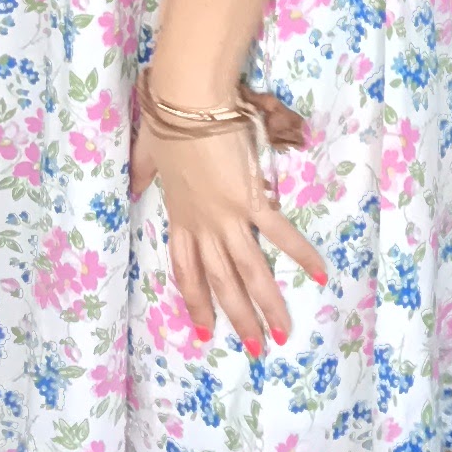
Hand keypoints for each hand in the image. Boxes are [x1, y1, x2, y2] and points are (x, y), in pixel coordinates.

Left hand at [134, 92, 329, 357]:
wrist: (188, 101)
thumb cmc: (167, 120)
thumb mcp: (146, 153)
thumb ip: (142, 173)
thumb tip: (131, 186)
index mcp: (180, 217)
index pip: (186, 270)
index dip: (195, 302)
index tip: (204, 331)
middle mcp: (203, 225)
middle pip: (220, 282)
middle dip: (238, 318)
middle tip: (256, 349)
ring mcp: (227, 216)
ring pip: (248, 271)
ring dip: (267, 305)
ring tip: (284, 333)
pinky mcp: (251, 199)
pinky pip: (279, 233)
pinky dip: (301, 254)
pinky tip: (320, 274)